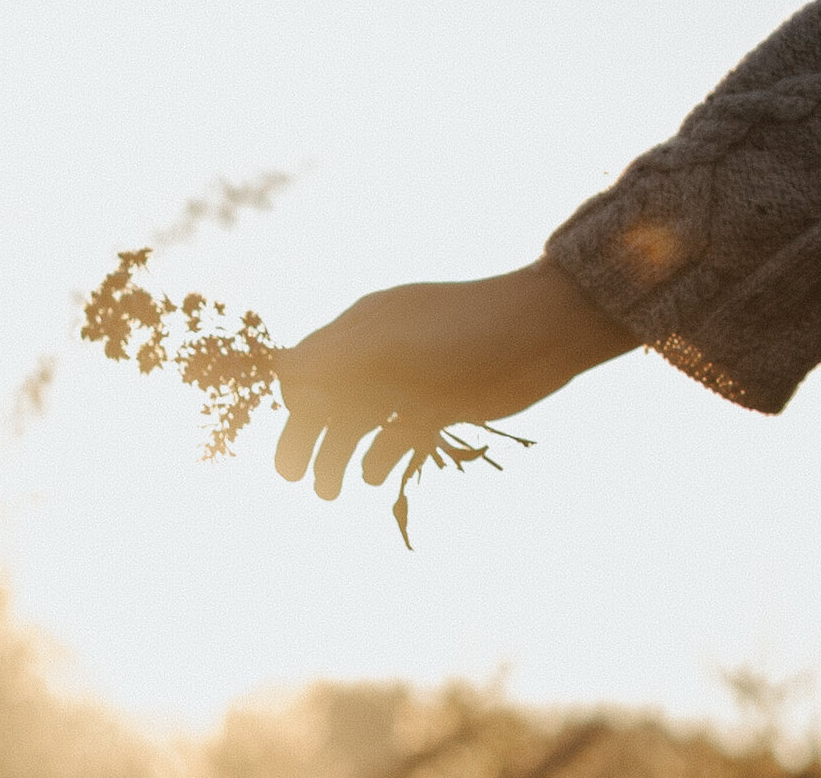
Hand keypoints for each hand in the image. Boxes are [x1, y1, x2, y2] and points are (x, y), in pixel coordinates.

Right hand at [274, 256, 638, 498]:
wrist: (544, 335)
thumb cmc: (463, 332)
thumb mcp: (392, 345)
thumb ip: (335, 360)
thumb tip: (277, 373)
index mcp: (361, 328)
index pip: (309, 364)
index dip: (293, 398)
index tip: (289, 429)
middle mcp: (379, 353)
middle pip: (329, 399)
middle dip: (307, 437)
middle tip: (292, 477)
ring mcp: (409, 381)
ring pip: (361, 422)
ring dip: (339, 455)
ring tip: (329, 492)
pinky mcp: (439, 405)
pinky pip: (399, 434)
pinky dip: (383, 455)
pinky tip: (376, 477)